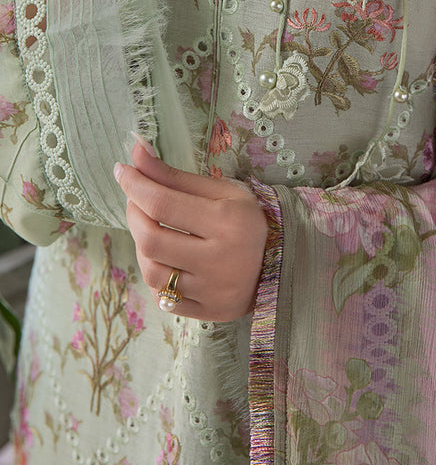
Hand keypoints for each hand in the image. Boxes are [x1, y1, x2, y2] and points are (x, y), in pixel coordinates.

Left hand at [115, 140, 268, 320]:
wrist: (284, 261)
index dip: (135, 185)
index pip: (162, 204)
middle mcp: (220, 260)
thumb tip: (136, 152)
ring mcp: (213, 291)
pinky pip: (164, 297)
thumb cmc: (249, 219)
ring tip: (150, 228)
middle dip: (133, 214)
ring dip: (141, 246)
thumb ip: (175, 176)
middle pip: (150, 239)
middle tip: (136, 199)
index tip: (122, 170)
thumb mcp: (220, 190)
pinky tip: (165, 258)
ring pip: (152, 272)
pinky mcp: (209, 312)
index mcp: (227, 221)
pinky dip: (156, 276)